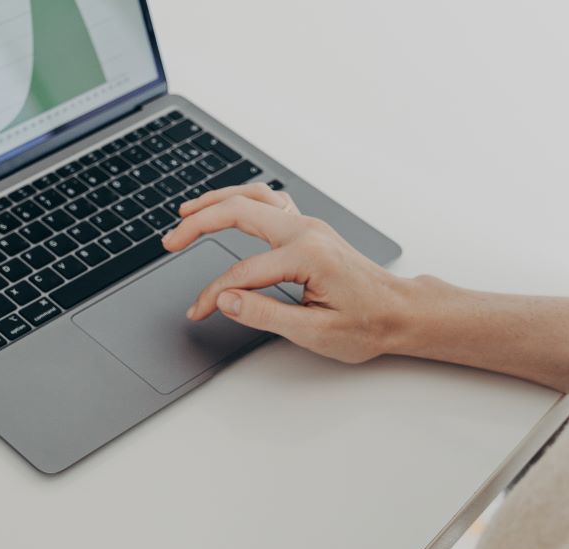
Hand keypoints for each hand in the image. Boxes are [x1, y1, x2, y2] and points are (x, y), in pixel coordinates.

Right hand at [162, 183, 413, 363]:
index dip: (213, 295)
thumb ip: (264, 314)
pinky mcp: (308, 229)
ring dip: (216, 201)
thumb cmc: (366, 324)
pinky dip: (240, 200)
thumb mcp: (314, 331)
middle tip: (169, 242)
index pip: (242, 274)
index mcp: (307, 255)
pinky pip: (268, 202)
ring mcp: (308, 225)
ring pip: (253, 197)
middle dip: (198, 225)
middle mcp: (306, 231)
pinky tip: (224, 207)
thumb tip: (225, 300)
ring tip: (186, 212)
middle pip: (238, 212)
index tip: (198, 312)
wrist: (399, 312)